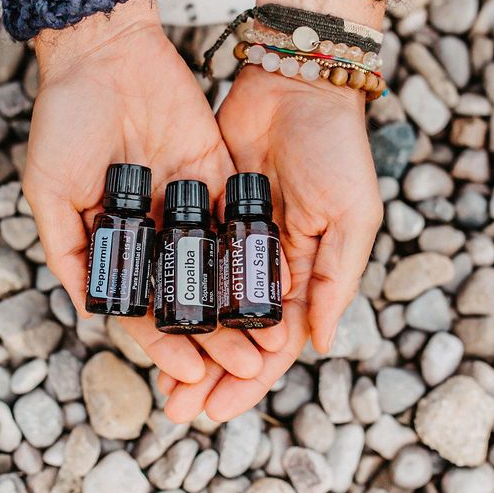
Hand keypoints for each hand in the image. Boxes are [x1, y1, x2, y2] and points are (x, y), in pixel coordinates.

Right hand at [24, 0, 287, 388]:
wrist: (103, 50)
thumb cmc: (65, 119)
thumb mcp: (49, 192)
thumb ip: (68, 251)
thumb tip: (92, 312)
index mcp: (113, 239)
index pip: (142, 304)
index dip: (163, 341)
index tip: (188, 373)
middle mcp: (152, 228)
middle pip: (187, 293)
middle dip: (213, 335)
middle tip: (243, 369)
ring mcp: (186, 201)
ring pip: (217, 266)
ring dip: (240, 305)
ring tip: (265, 343)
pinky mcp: (216, 171)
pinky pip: (238, 218)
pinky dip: (255, 253)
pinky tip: (276, 284)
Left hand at [159, 0, 384, 421]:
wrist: (295, 82)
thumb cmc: (336, 149)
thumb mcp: (350, 217)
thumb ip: (333, 279)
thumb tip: (317, 345)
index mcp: (304, 271)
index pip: (273, 342)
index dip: (248, 379)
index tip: (216, 410)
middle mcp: (265, 263)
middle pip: (231, 332)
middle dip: (206, 372)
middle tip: (175, 407)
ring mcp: (231, 237)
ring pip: (201, 302)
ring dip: (182, 339)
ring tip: (156, 375)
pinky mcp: (202, 208)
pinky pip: (181, 256)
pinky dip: (166, 286)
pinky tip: (143, 314)